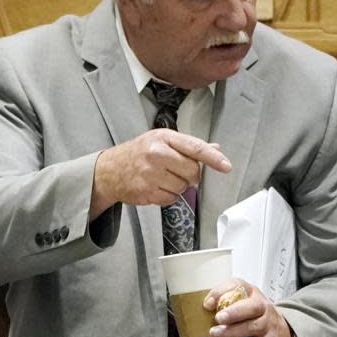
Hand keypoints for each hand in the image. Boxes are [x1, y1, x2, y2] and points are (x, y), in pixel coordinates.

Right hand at [90, 129, 231, 217]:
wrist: (110, 170)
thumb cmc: (139, 152)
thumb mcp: (162, 140)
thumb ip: (189, 146)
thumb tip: (215, 148)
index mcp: (163, 138)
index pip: (195, 147)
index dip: (213, 158)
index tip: (226, 166)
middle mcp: (156, 154)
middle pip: (192, 171)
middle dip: (190, 174)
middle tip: (176, 169)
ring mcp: (150, 174)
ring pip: (183, 187)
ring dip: (178, 185)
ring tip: (162, 177)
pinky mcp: (146, 192)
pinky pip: (171, 199)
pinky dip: (168, 195)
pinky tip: (156, 186)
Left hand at [205, 278, 294, 336]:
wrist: (284, 335)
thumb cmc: (259, 318)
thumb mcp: (246, 305)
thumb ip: (228, 304)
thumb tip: (207, 307)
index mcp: (254, 295)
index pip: (239, 285)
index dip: (223, 292)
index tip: (209, 303)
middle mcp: (263, 307)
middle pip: (252, 306)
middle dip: (234, 312)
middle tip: (218, 318)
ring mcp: (268, 325)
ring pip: (252, 327)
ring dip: (231, 332)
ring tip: (216, 334)